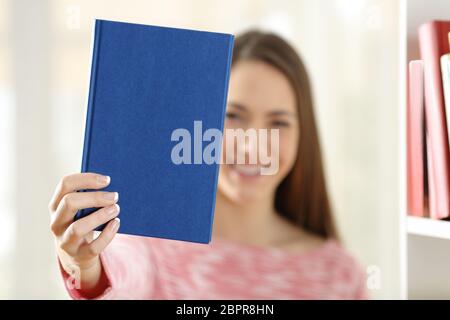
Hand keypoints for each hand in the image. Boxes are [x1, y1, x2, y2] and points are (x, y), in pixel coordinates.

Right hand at [49, 173, 119, 290]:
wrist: (76, 255)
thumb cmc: (82, 222)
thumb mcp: (80, 209)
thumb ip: (89, 196)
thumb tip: (111, 183)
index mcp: (56, 205)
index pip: (65, 184)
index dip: (86, 179)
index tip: (107, 180)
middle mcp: (56, 222)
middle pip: (69, 202)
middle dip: (95, 197)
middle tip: (115, 196)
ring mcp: (66, 240)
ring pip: (78, 228)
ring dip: (100, 216)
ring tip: (116, 209)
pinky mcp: (79, 255)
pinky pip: (93, 247)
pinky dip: (107, 234)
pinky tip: (116, 223)